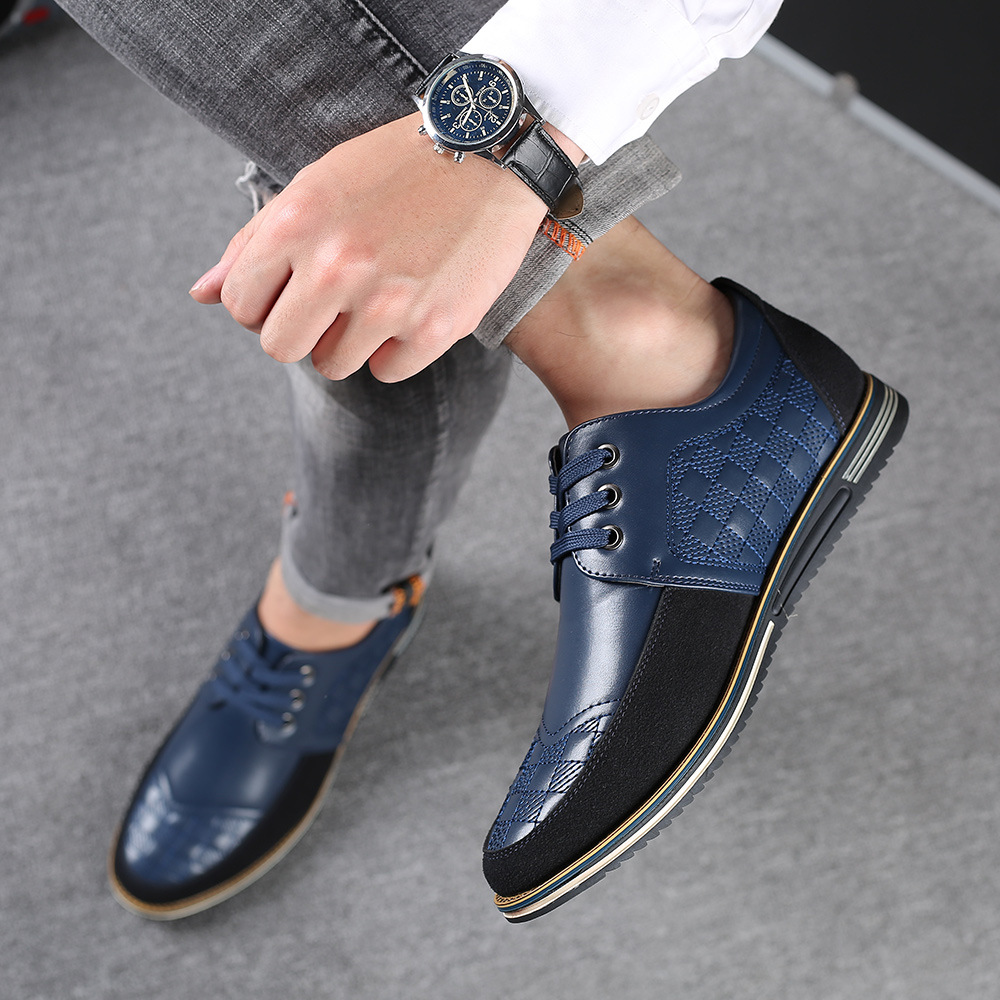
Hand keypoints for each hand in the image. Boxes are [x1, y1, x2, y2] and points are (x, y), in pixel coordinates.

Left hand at [189, 112, 549, 381]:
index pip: (240, 306)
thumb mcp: (313, 187)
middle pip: (280, 347)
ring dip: (348, 341)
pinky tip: (411, 310)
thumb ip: (253, 243)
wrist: (488, 155)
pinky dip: (396, 350)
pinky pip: (388, 372)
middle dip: (299, 330)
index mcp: (295, 224)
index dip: (261, 304)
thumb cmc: (393, 168)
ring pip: (334, 365)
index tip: (289, 291)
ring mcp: (388, 302)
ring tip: (377, 299)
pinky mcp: (435, 328)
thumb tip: (200, 294)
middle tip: (331, 304)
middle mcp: (336, 266)